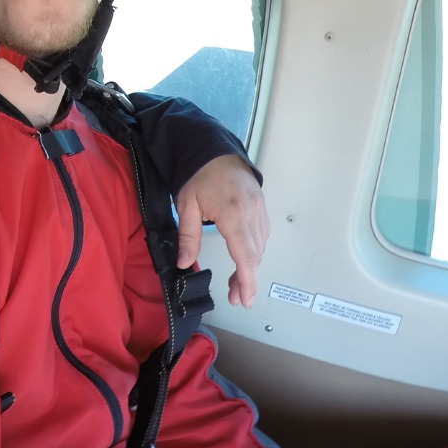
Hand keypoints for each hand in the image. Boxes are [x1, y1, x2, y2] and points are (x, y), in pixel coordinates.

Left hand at [174, 154, 268, 307]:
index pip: (245, 255)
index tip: (245, 298)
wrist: (213, 148)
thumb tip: (185, 262)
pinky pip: (262, 234)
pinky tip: (244, 258)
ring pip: (261, 246)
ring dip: (251, 266)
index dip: (247, 280)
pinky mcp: (261, 205)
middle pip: (255, 255)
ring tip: (237, 283)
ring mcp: (259, 208)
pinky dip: (255, 250)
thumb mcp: (187, 205)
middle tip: (237, 298)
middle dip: (248, 279)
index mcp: (232, 213)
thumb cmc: (199, 173)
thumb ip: (188, 236)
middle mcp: (251, 212)